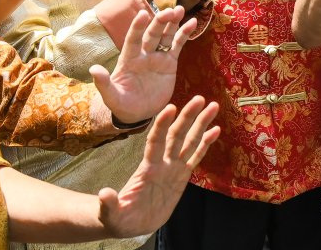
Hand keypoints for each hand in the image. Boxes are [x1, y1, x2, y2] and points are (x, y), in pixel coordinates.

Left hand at [91, 7, 197, 124]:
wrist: (138, 113)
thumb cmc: (122, 105)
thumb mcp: (111, 97)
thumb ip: (103, 83)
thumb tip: (93, 69)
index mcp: (128, 59)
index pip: (133, 40)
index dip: (137, 27)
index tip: (143, 14)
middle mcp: (143, 54)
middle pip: (152, 34)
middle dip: (160, 22)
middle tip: (169, 11)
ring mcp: (157, 57)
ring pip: (165, 35)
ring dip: (172, 23)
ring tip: (179, 10)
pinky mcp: (169, 63)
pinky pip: (178, 45)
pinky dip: (184, 33)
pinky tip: (192, 22)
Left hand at [97, 97, 220, 237]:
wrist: (132, 223)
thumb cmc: (119, 218)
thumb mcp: (111, 214)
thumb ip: (109, 204)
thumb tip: (104, 193)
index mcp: (147, 169)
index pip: (156, 142)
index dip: (162, 126)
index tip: (170, 108)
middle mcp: (162, 163)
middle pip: (177, 135)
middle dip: (187, 117)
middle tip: (199, 99)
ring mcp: (173, 167)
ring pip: (190, 141)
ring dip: (201, 124)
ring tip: (213, 106)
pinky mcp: (182, 175)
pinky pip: (196, 156)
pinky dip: (206, 143)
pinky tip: (216, 130)